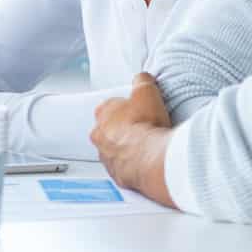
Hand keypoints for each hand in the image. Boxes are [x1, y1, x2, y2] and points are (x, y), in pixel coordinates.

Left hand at [91, 72, 175, 206]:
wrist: (152, 158)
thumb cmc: (146, 124)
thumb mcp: (147, 91)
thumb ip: (142, 80)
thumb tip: (142, 77)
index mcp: (102, 114)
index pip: (111, 107)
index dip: (127, 108)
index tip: (139, 110)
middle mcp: (99, 136)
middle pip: (110, 129)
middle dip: (125, 129)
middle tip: (144, 129)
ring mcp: (106, 157)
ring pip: (116, 150)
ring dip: (128, 149)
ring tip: (148, 147)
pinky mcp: (117, 174)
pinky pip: (124, 168)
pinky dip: (134, 165)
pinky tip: (147, 162)